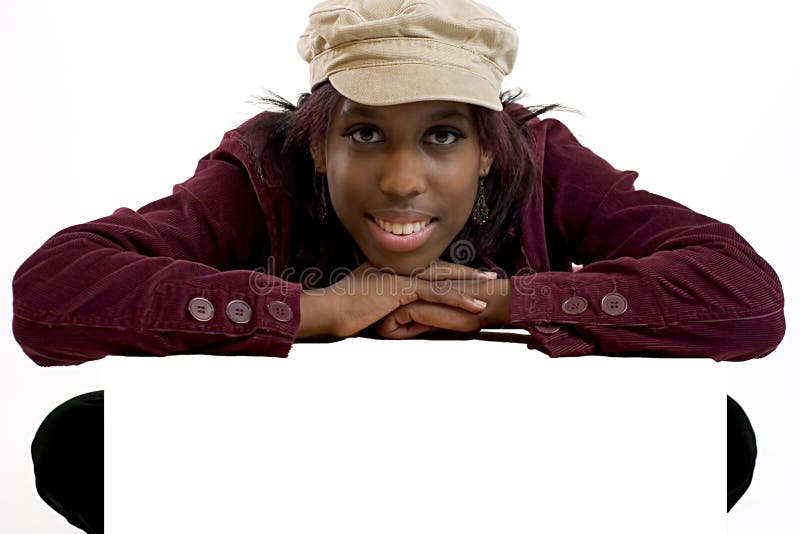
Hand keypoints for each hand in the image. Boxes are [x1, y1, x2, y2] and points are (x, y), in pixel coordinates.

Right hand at [321, 260, 495, 338]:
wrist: (329, 310)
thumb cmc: (345, 312)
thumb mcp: (373, 306)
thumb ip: (393, 306)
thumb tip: (407, 315)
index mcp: (393, 268)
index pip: (428, 269)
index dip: (450, 271)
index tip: (469, 274)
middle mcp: (399, 267)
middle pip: (440, 268)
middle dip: (467, 273)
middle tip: (489, 275)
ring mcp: (401, 275)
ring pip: (443, 279)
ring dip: (469, 284)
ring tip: (490, 288)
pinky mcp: (403, 287)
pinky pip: (437, 293)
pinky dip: (458, 299)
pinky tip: (475, 305)